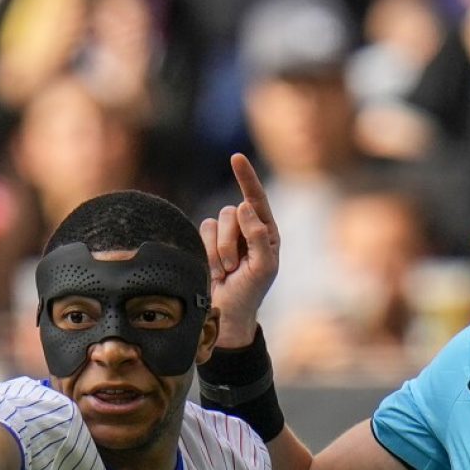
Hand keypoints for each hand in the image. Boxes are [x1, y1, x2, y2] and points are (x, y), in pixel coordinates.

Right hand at [199, 153, 279, 346]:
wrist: (228, 312)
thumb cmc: (251, 292)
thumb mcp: (263, 266)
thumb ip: (258, 235)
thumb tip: (245, 205)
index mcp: (267, 232)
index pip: (257, 199)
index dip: (246, 177)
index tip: (235, 157)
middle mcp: (247, 229)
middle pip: (232, 213)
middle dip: (230, 242)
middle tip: (235, 267)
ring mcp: (227, 235)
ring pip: (215, 222)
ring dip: (218, 250)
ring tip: (226, 271)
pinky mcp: (208, 243)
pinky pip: (203, 232)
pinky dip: (207, 252)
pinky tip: (215, 270)